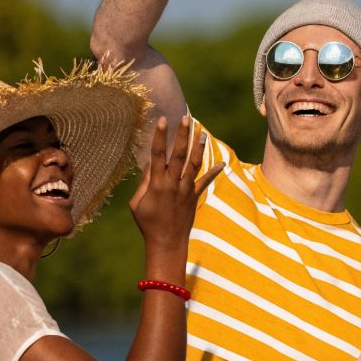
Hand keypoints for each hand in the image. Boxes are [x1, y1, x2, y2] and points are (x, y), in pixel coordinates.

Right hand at [129, 116, 222, 253]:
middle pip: (179, 155)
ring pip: (194, 164)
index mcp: (156, 184)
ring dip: (198, 147)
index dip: (160, 136)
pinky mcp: (195, 196)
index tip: (163, 120)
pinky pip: (206, 182)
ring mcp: (186, 190)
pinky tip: (222, 162)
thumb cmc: (147, 222)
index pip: (158, 155)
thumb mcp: (137, 203)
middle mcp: (173, 184)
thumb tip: (150, 164)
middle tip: (186, 118)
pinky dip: (214, 171)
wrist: (166, 242)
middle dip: (183, 136)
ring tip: (202, 131)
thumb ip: (144, 182)